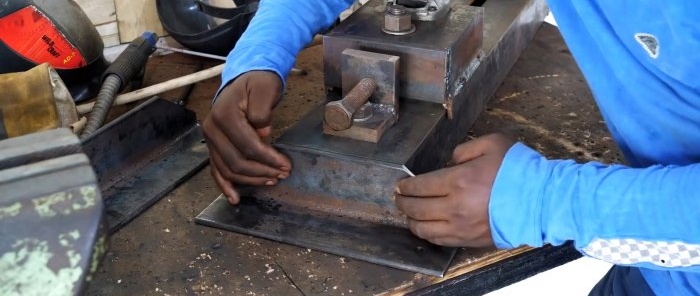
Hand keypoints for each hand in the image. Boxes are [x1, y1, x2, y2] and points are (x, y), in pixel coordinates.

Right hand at [202, 71, 291, 204]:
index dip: (268, 159)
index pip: (248, 146)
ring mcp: (210, 139)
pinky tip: (234, 198)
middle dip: (262, 171)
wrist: (244, 78)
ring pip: (228, 170)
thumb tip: (262, 133)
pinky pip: (216, 170)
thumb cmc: (257, 83)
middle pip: (237, 162)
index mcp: (224, 115)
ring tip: (271, 181)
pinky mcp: (213, 146)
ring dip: (250, 180)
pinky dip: (225, 186)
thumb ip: (262, 110)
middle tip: (283, 174)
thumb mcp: (265, 88)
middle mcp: (212, 129)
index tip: (286, 165)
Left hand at [394, 134, 515, 246]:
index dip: (405, 186)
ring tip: (408, 215)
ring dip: (411, 222)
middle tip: (398, 198)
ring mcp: (461, 227)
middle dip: (402, 203)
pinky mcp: (470, 240)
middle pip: (416, 209)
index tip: (399, 185)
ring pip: (424, 229)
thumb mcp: (492, 143)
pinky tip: (425, 228)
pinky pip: (440, 241)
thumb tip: (451, 161)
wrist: (543, 200)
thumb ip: (465, 149)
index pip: (419, 186)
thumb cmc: (519, 169)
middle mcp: (454, 206)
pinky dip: (427, 235)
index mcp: (457, 181)